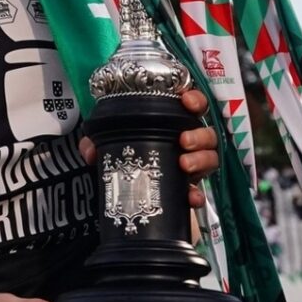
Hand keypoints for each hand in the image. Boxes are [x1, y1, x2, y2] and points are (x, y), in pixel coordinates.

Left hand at [78, 88, 218, 208]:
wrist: (129, 202)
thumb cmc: (127, 164)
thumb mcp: (109, 150)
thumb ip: (97, 145)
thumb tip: (90, 150)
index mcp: (171, 128)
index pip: (192, 107)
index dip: (195, 100)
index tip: (186, 101)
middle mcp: (187, 146)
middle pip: (207, 134)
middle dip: (199, 135)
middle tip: (183, 140)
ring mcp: (191, 170)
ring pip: (211, 159)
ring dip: (202, 159)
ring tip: (184, 163)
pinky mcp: (188, 194)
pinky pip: (201, 194)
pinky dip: (197, 195)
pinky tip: (191, 196)